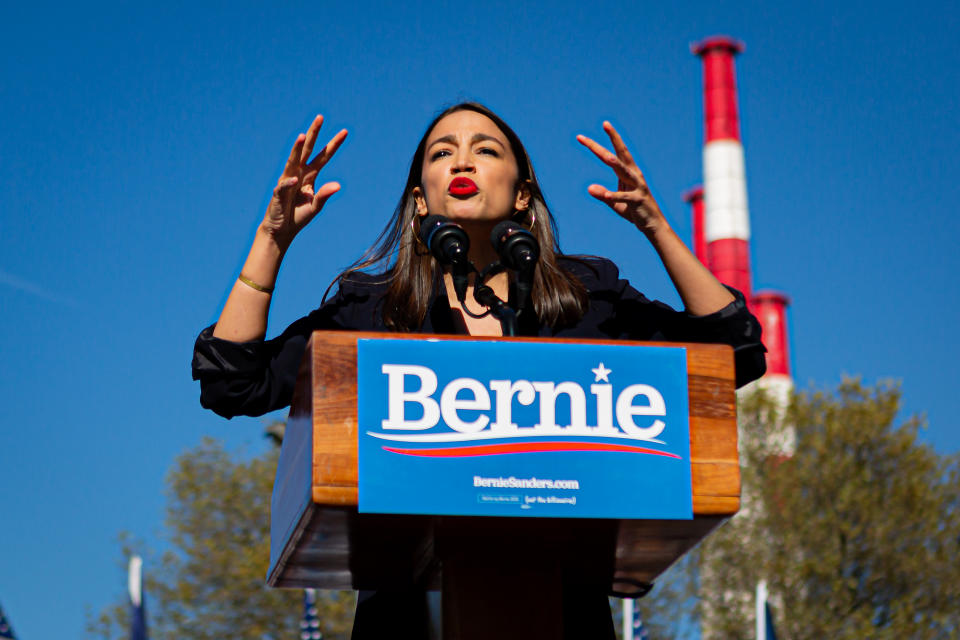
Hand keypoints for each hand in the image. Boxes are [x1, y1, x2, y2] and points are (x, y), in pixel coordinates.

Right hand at [262, 115, 347, 248]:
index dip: (333, 145)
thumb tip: (338, 185)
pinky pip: (284, 186)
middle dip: (313, 134)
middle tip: (320, 117)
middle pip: (307, 150)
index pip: (323, 156)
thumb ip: (325, 195)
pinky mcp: (278, 193)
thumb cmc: (298, 216)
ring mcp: (287, 181)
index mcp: (310, 175)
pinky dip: (289, 183)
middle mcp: (298, 173)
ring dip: (297, 148)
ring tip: (302, 135)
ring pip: (293, 161)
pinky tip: (295, 179)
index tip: (345, 131)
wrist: (281, 230)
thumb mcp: (316, 206)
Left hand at [577, 121, 665, 235]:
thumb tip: (589, 188)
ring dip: (615, 163)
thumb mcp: (614, 203)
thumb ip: (603, 195)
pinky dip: (615, 195)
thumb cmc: (633, 211)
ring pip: (625, 171)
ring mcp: (637, 186)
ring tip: (605, 157)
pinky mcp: (638, 200)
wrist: (652, 225)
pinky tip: (605, 195)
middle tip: (605, 124)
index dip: (598, 145)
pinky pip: (625, 197)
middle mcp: (634, 175)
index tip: (582, 137)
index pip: (611, 155)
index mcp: (627, 173)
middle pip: (621, 154)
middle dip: (613, 139)